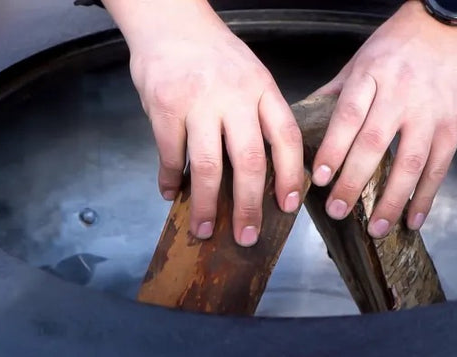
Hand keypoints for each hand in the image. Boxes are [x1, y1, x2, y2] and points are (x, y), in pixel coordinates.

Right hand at [105, 0, 303, 246]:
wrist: (171, 20)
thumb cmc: (214, 54)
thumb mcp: (251, 75)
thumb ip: (259, 116)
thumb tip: (266, 173)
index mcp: (263, 89)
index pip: (287, 138)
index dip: (292, 176)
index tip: (289, 207)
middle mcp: (235, 96)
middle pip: (249, 161)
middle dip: (249, 206)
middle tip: (247, 236)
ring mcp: (198, 102)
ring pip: (206, 166)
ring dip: (206, 204)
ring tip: (205, 229)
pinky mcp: (164, 107)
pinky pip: (169, 155)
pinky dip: (170, 180)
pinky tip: (172, 194)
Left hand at [310, 0, 456, 237]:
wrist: (449, 26)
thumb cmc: (399, 44)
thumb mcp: (361, 59)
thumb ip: (336, 92)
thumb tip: (305, 121)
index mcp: (372, 76)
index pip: (348, 116)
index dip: (334, 149)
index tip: (320, 178)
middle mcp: (401, 94)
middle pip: (375, 144)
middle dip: (354, 182)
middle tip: (338, 210)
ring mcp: (431, 112)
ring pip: (410, 162)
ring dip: (391, 199)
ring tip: (376, 227)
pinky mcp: (454, 125)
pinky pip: (439, 166)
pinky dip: (425, 196)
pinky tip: (413, 218)